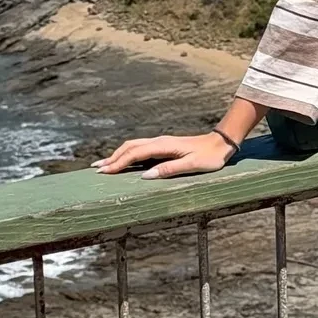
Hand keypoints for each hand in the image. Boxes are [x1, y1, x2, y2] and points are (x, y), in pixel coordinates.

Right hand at [91, 131, 234, 179]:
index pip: (134, 154)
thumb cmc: (210, 157)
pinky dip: (127, 154)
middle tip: (96, 169)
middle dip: (112, 158)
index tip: (104, 172)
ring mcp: (161, 143)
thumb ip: (169, 170)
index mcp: (163, 146)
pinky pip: (140, 149)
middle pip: (129, 148)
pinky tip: (124, 161)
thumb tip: (145, 176)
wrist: (221, 143)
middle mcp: (159, 142)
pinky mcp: (164, 146)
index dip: (118, 163)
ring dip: (118, 155)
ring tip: (104, 165)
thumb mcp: (192, 165)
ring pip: (133, 146)